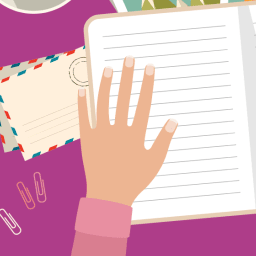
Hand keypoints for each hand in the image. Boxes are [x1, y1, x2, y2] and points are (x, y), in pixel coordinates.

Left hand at [77, 55, 177, 205]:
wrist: (109, 197)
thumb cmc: (134, 180)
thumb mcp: (154, 162)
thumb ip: (164, 140)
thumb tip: (174, 121)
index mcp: (135, 135)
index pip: (143, 103)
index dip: (147, 84)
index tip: (149, 68)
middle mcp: (118, 131)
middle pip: (124, 98)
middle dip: (127, 77)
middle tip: (129, 58)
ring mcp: (101, 135)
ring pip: (103, 104)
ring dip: (106, 85)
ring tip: (109, 68)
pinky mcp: (87, 140)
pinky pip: (84, 118)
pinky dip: (82, 103)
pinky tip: (82, 89)